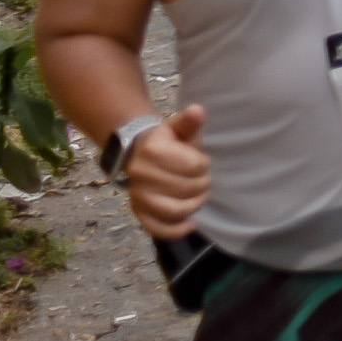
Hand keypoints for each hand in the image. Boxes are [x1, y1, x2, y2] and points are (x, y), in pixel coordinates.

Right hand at [121, 104, 211, 240]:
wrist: (141, 153)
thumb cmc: (168, 142)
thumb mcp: (179, 128)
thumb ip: (190, 122)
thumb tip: (197, 110)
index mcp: (152, 150)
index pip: (194, 166)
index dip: (204, 164)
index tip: (201, 161)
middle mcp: (140, 174)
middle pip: (188, 188)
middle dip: (203, 184)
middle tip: (202, 178)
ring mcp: (137, 195)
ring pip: (175, 210)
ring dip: (195, 204)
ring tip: (199, 196)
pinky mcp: (139, 213)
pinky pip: (157, 228)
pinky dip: (177, 230)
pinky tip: (192, 224)